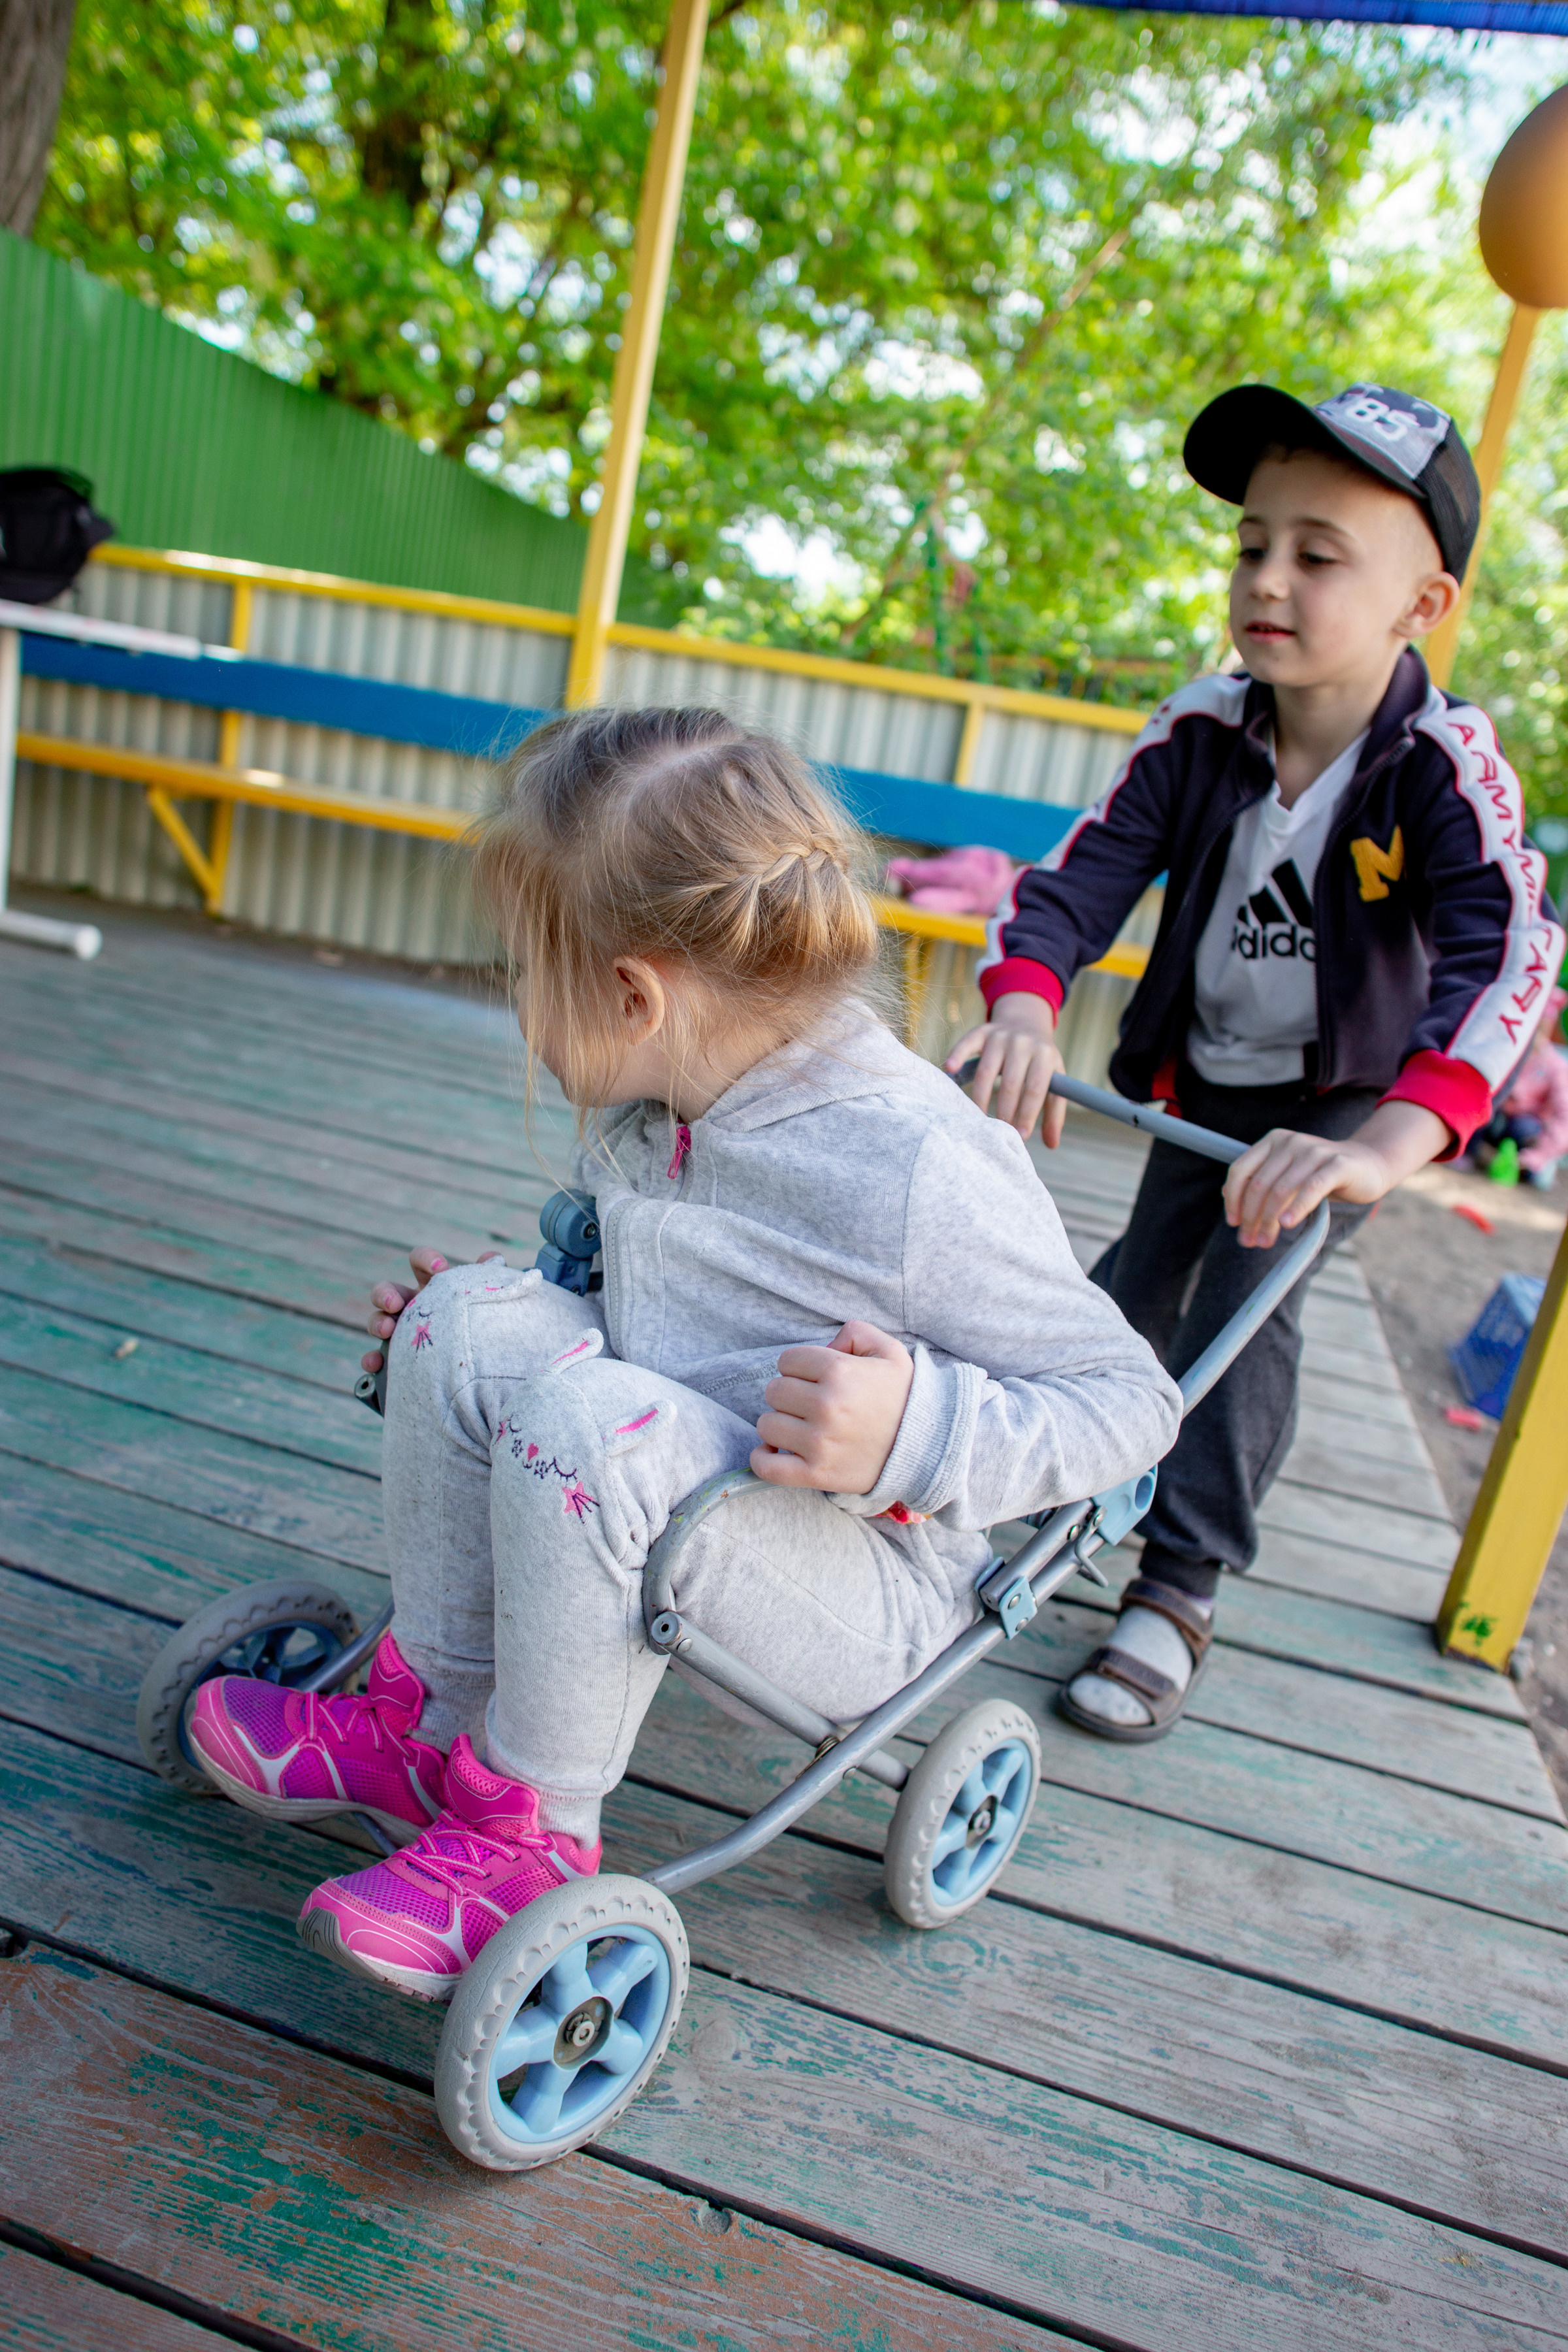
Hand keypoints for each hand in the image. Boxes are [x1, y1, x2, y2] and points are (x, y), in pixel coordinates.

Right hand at [360, 1246, 502, 1374]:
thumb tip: (492, 1258)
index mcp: (433, 1286)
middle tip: (395, 1303)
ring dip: (378, 1323)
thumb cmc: (483, 1324)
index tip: (440, 1267)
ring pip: (377, 1321)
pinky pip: (377, 1359)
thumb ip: (488, 1280)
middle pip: (388, 1291)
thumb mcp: (486, 1302)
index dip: (426, 1259)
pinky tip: (375, 1364)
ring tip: (387, 1331)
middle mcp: (412, 1306)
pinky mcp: (396, 1359)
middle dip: (387, 1293)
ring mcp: (400, 1332)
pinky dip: (372, 1360)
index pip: (421, 1262)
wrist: (484, 1364)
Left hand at [752, 1321, 915, 1495]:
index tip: (817, 1379)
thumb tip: (826, 1347)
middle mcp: (826, 1405)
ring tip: (802, 1427)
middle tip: (811, 1403)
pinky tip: (777, 1451)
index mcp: (839, 1371)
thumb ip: (855, 1332)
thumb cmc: (904, 1397)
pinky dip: (763, 1458)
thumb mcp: (890, 1351)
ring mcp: (819, 1442)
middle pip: (774, 1391)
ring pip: (767, 1424)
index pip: (787, 1360)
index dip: (800, 1367)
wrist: (927, 1448)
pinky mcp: (816, 1474)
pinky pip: (766, 1466)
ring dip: (780, 1424)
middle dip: (790, 1394)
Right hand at [947, 991, 1066, 1144]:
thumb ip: (1054, 1111)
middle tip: (998, 1132)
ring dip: (981, 1098)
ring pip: (986, 1071)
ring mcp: (1000, 1036)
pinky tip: (950, 1070)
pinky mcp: (981, 1032)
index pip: (1035, 1088)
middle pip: (1011, 1083)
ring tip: (978, 1119)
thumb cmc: (1040, 1060)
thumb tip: (1052, 1145)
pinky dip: (957, 1055)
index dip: (1027, 1114)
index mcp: (1045, 1055)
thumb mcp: (1055, 1079)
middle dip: (1005, 1111)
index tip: (1021, 1136)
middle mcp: (1023, 1043)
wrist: (1026, 1021)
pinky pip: (966, 1044)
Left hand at [1224, 1102, 1449, 1247]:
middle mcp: (1291, 1142)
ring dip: (1269, 1220)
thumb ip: (1261, 1180)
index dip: (1233, 1199)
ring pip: (1281, 1190)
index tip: (1233, 1222)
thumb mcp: (1287, 1174)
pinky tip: (1287, 1224)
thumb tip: (1225, 1194)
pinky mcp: (1338, 1164)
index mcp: (1273, 1141)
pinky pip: (1311, 1188)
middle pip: (1259, 1185)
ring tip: (1266, 1240)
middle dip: (1251, 1217)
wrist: (1369, 1164)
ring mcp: (1315, 1151)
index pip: (1241, 1170)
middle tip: (1250, 1241)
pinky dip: (1297, 1208)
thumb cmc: (1322, 1174)